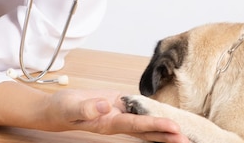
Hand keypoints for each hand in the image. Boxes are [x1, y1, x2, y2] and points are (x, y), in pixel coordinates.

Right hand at [46, 88, 189, 142]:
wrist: (56, 109)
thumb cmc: (62, 109)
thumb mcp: (71, 107)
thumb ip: (88, 107)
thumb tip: (106, 105)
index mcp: (108, 123)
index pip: (137, 125)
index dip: (156, 125)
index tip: (174, 128)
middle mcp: (117, 122)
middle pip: (146, 131)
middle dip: (167, 135)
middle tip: (187, 139)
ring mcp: (119, 115)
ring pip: (145, 124)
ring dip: (163, 128)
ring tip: (182, 134)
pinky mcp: (119, 106)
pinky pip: (138, 112)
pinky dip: (151, 115)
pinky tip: (163, 117)